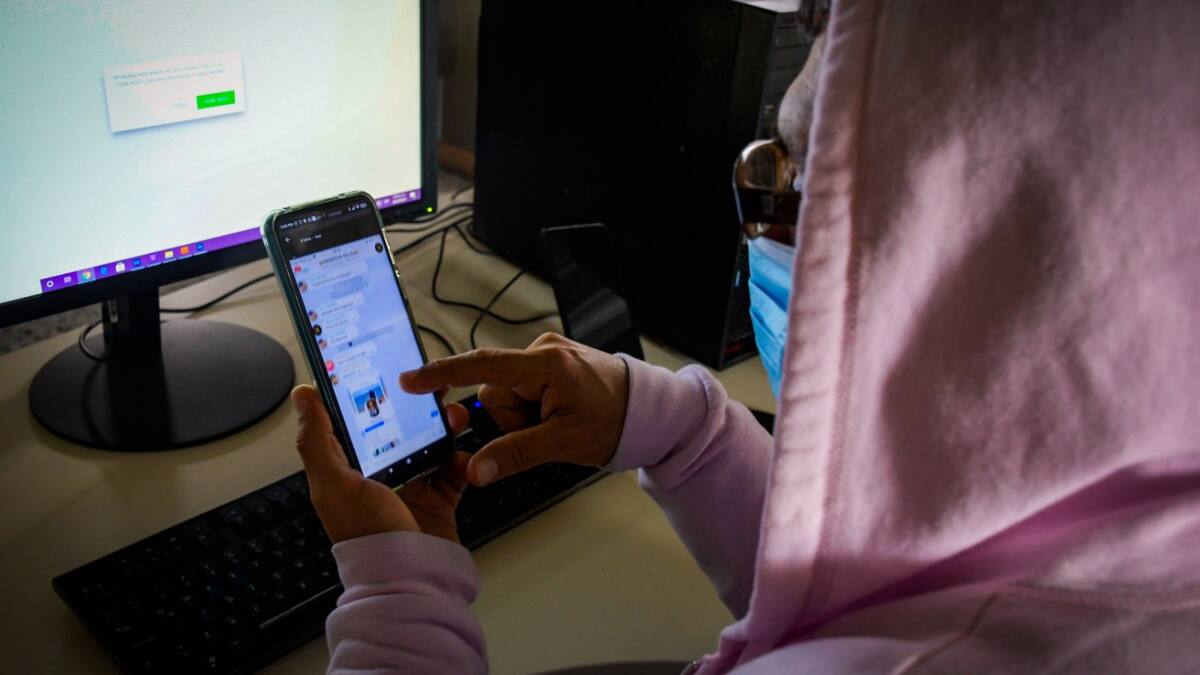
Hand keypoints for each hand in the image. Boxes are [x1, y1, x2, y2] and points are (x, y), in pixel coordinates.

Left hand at [291, 384, 471, 543]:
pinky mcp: (438, 503)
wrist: (410, 577)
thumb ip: (317, 438)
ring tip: (453, 415)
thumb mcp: (333, 483)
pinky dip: (462, 460)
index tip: (383, 370)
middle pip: (398, 431)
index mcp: (347, 472)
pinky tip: (463, 452)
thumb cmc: (367, 534)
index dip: (368, 396)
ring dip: (443, 428)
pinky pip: (453, 472)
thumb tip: (303, 395)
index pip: (355, 424)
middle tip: (430, 389)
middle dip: (415, 409)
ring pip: (429, 446)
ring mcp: (410, 491)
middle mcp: (378, 479)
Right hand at [400, 332, 628, 485]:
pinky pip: (522, 390)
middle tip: (549, 430)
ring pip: (506, 396)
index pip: (482, 367)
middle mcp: (542, 351)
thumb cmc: (615, 422)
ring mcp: (547, 354)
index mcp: (546, 365)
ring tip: (558, 421)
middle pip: (494, 393)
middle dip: (513, 420)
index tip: (410, 381)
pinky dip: (533, 408)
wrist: (648, 410)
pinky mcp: (550, 362)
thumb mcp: (565, 444)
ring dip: (524, 416)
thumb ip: (516, 454)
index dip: (442, 374)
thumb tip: (476, 470)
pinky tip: (558, 414)